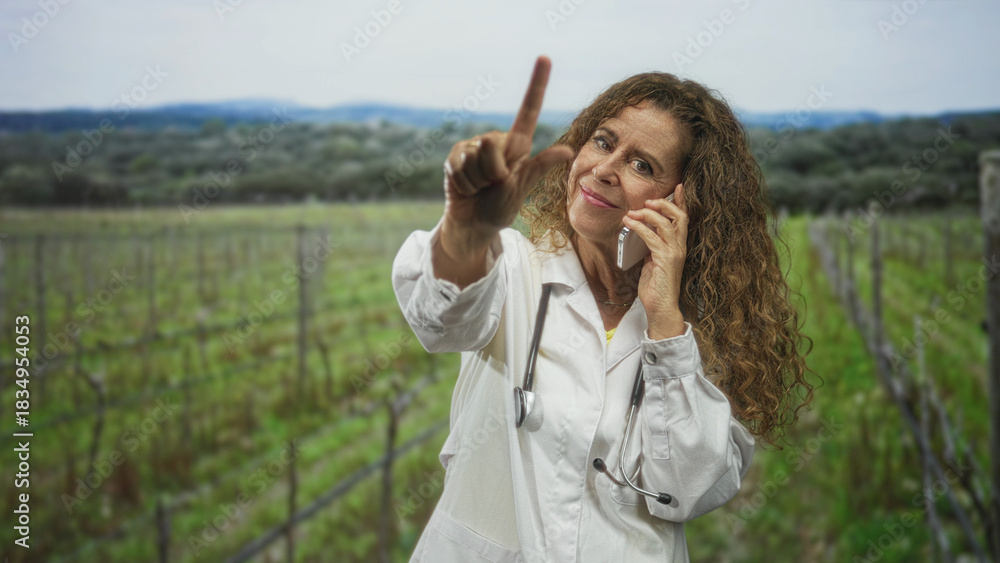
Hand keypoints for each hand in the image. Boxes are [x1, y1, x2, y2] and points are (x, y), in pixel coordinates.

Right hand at [441, 56, 573, 251]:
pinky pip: (461, 166)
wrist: (473, 223)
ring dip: (479, 181)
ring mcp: (474, 147)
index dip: (537, 84)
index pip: (529, 109)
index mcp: (518, 144)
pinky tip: (466, 188)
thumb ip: (538, 167)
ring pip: (477, 157)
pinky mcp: (456, 156)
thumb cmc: (501, 207)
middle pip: (495, 146)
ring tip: (480, 188)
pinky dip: (465, 183)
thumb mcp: (522, 189)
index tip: (545, 57)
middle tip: (494, 185)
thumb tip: (567, 150)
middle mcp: (496, 141)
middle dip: (495, 173)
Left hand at [622, 184, 688, 339]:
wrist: (660, 307)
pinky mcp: (666, 259)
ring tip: (632, 213)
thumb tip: (643, 233)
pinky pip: (652, 237)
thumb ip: (652, 246)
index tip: (678, 187)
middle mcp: (680, 247)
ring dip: (647, 214)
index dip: (682, 201)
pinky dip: (639, 228)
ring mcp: (675, 253)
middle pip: (679, 216)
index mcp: (678, 246)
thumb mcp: (653, 261)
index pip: (684, 218)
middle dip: (664, 204)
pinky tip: (629, 224)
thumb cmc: (656, 287)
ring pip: (666, 223)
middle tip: (648, 201)